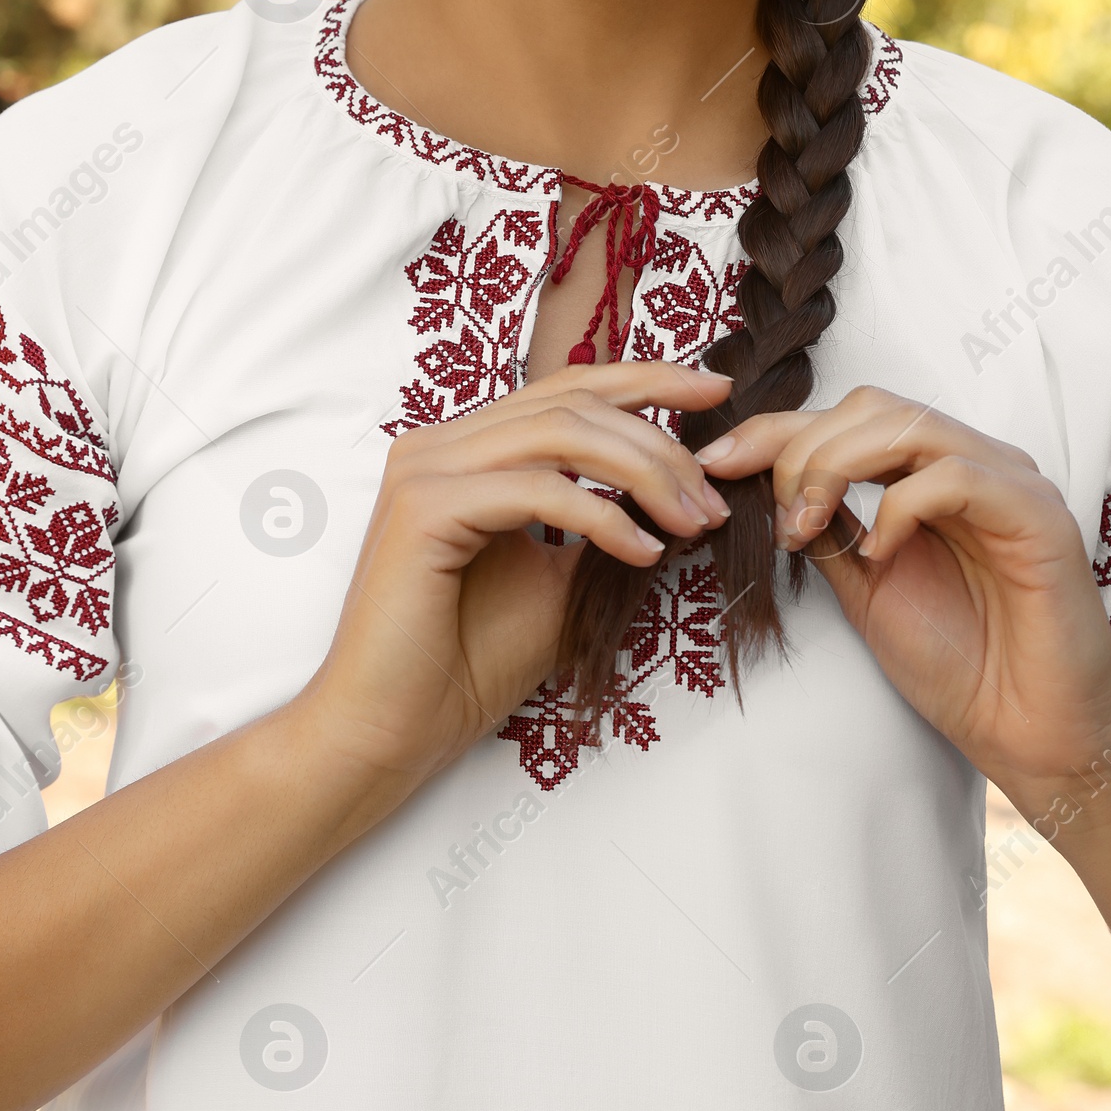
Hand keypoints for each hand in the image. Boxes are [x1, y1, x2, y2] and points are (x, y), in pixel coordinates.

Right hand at [302, 361, 733, 791]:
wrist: (394, 730)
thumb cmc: (469, 663)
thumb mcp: (559, 582)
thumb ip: (601, 525)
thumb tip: (678, 494)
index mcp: (465, 450)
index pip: (565, 389)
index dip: (646, 381)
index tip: (716, 394)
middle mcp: (438, 444)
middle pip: (571, 400)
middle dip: (659, 441)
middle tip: (713, 495)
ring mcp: (425, 470)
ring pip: (560, 432)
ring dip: (643, 472)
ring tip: (690, 522)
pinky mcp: (424, 508)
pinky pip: (537, 489)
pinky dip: (602, 517)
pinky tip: (642, 552)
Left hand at [697, 387, 1110, 825]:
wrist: (1030, 737)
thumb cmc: (960, 667)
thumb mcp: (866, 589)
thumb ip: (829, 531)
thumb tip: (764, 487)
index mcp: (933, 475)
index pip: (847, 420)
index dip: (775, 432)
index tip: (714, 464)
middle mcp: (975, 464)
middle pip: (871, 407)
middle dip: (801, 449)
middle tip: (777, 518)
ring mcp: (1011, 483)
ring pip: (908, 423)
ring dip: (836, 468)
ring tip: (808, 529)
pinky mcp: (1039, 515)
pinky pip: (956, 475)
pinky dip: (900, 507)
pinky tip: (879, 553)